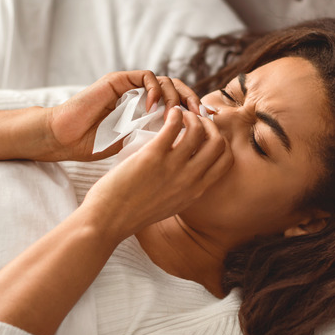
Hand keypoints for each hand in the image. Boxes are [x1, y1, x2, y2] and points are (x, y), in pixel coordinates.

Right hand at [46, 70, 201, 160]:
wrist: (67, 140)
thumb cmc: (96, 148)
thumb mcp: (137, 150)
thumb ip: (159, 144)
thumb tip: (190, 152)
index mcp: (149, 113)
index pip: (181, 107)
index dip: (196, 116)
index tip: (206, 131)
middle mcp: (143, 97)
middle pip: (179, 90)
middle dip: (192, 102)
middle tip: (200, 118)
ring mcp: (132, 87)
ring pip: (166, 81)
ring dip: (176, 96)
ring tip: (178, 115)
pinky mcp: (120, 80)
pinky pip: (146, 76)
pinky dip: (155, 89)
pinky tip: (155, 108)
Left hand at [80, 107, 232, 241]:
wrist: (108, 220)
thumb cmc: (132, 212)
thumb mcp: (169, 204)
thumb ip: (183, 188)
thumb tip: (186, 168)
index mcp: (195, 191)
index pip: (226, 160)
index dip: (219, 141)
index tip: (204, 133)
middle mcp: (189, 180)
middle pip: (218, 143)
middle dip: (209, 125)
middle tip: (192, 119)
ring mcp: (173, 168)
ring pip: (199, 131)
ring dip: (191, 116)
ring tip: (177, 114)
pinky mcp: (153, 157)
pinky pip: (173, 126)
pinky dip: (174, 115)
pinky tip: (168, 113)